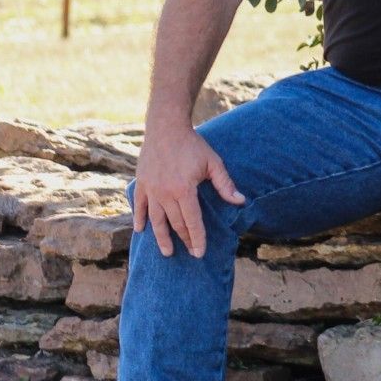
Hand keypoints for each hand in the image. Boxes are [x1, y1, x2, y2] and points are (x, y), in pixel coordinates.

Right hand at [133, 123, 244, 258]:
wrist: (166, 127)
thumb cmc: (193, 145)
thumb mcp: (213, 162)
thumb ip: (225, 184)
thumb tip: (240, 201)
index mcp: (184, 190)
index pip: (192, 221)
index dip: (198, 238)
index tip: (200, 252)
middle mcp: (165, 193)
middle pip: (176, 223)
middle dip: (184, 240)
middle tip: (190, 253)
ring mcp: (151, 189)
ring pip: (156, 220)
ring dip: (161, 237)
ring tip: (167, 252)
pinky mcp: (142, 184)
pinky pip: (140, 206)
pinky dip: (139, 219)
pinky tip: (140, 230)